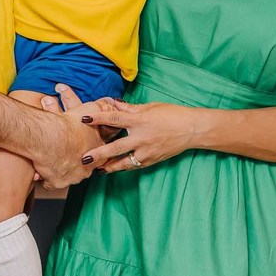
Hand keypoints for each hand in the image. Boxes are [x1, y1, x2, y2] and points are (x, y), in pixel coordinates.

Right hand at [28, 85, 106, 188]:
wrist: (50, 136)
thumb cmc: (70, 122)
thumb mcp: (91, 109)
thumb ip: (102, 106)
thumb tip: (111, 101)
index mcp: (97, 152)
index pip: (98, 154)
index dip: (89, 149)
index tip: (80, 145)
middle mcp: (87, 168)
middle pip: (83, 167)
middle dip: (75, 162)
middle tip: (65, 154)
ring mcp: (73, 177)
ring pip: (68, 175)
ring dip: (60, 169)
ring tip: (52, 161)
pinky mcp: (58, 183)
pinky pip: (51, 183)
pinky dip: (46, 177)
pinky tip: (40, 172)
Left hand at [79, 101, 200, 172]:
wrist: (192, 129)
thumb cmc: (172, 114)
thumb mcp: (151, 107)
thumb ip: (131, 109)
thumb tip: (115, 105)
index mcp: (140, 121)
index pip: (114, 119)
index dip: (98, 118)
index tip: (84, 118)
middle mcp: (141, 138)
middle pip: (115, 148)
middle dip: (99, 154)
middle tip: (84, 158)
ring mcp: (147, 152)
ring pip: (124, 162)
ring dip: (109, 167)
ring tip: (97, 169)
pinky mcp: (151, 160)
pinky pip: (134, 165)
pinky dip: (123, 166)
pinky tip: (114, 168)